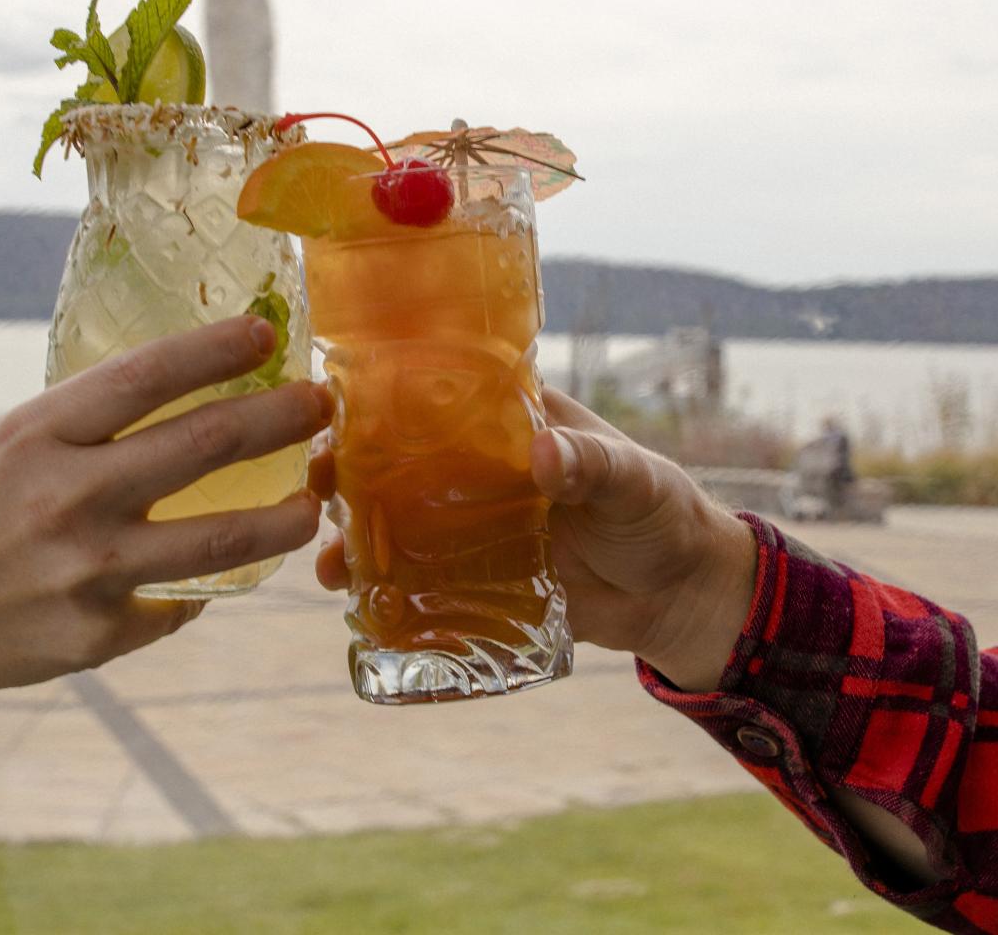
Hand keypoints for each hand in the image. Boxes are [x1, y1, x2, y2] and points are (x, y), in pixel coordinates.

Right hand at [0, 315, 330, 713]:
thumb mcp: (14, 446)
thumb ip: (95, 428)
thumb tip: (202, 393)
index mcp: (38, 434)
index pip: (145, 377)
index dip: (215, 351)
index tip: (267, 334)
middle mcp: (64, 496)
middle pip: (202, 446)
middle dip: (278, 419)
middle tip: (321, 404)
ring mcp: (84, 571)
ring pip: (218, 539)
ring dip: (282, 519)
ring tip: (313, 503)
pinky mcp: (97, 634)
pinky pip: (179, 603)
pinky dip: (201, 587)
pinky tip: (216, 576)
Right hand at [313, 387, 755, 690]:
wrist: (681, 596)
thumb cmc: (662, 514)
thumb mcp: (633, 478)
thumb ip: (592, 462)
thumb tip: (546, 454)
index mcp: (515, 423)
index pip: (438, 396)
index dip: (384, 399)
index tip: (335, 409)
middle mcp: (482, 469)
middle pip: (400, 460)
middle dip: (351, 471)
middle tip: (316, 486)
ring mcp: (476, 525)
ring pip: (401, 521)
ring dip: (360, 536)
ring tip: (329, 560)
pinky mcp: (481, 578)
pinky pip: (425, 580)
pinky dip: (391, 589)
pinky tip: (359, 601)